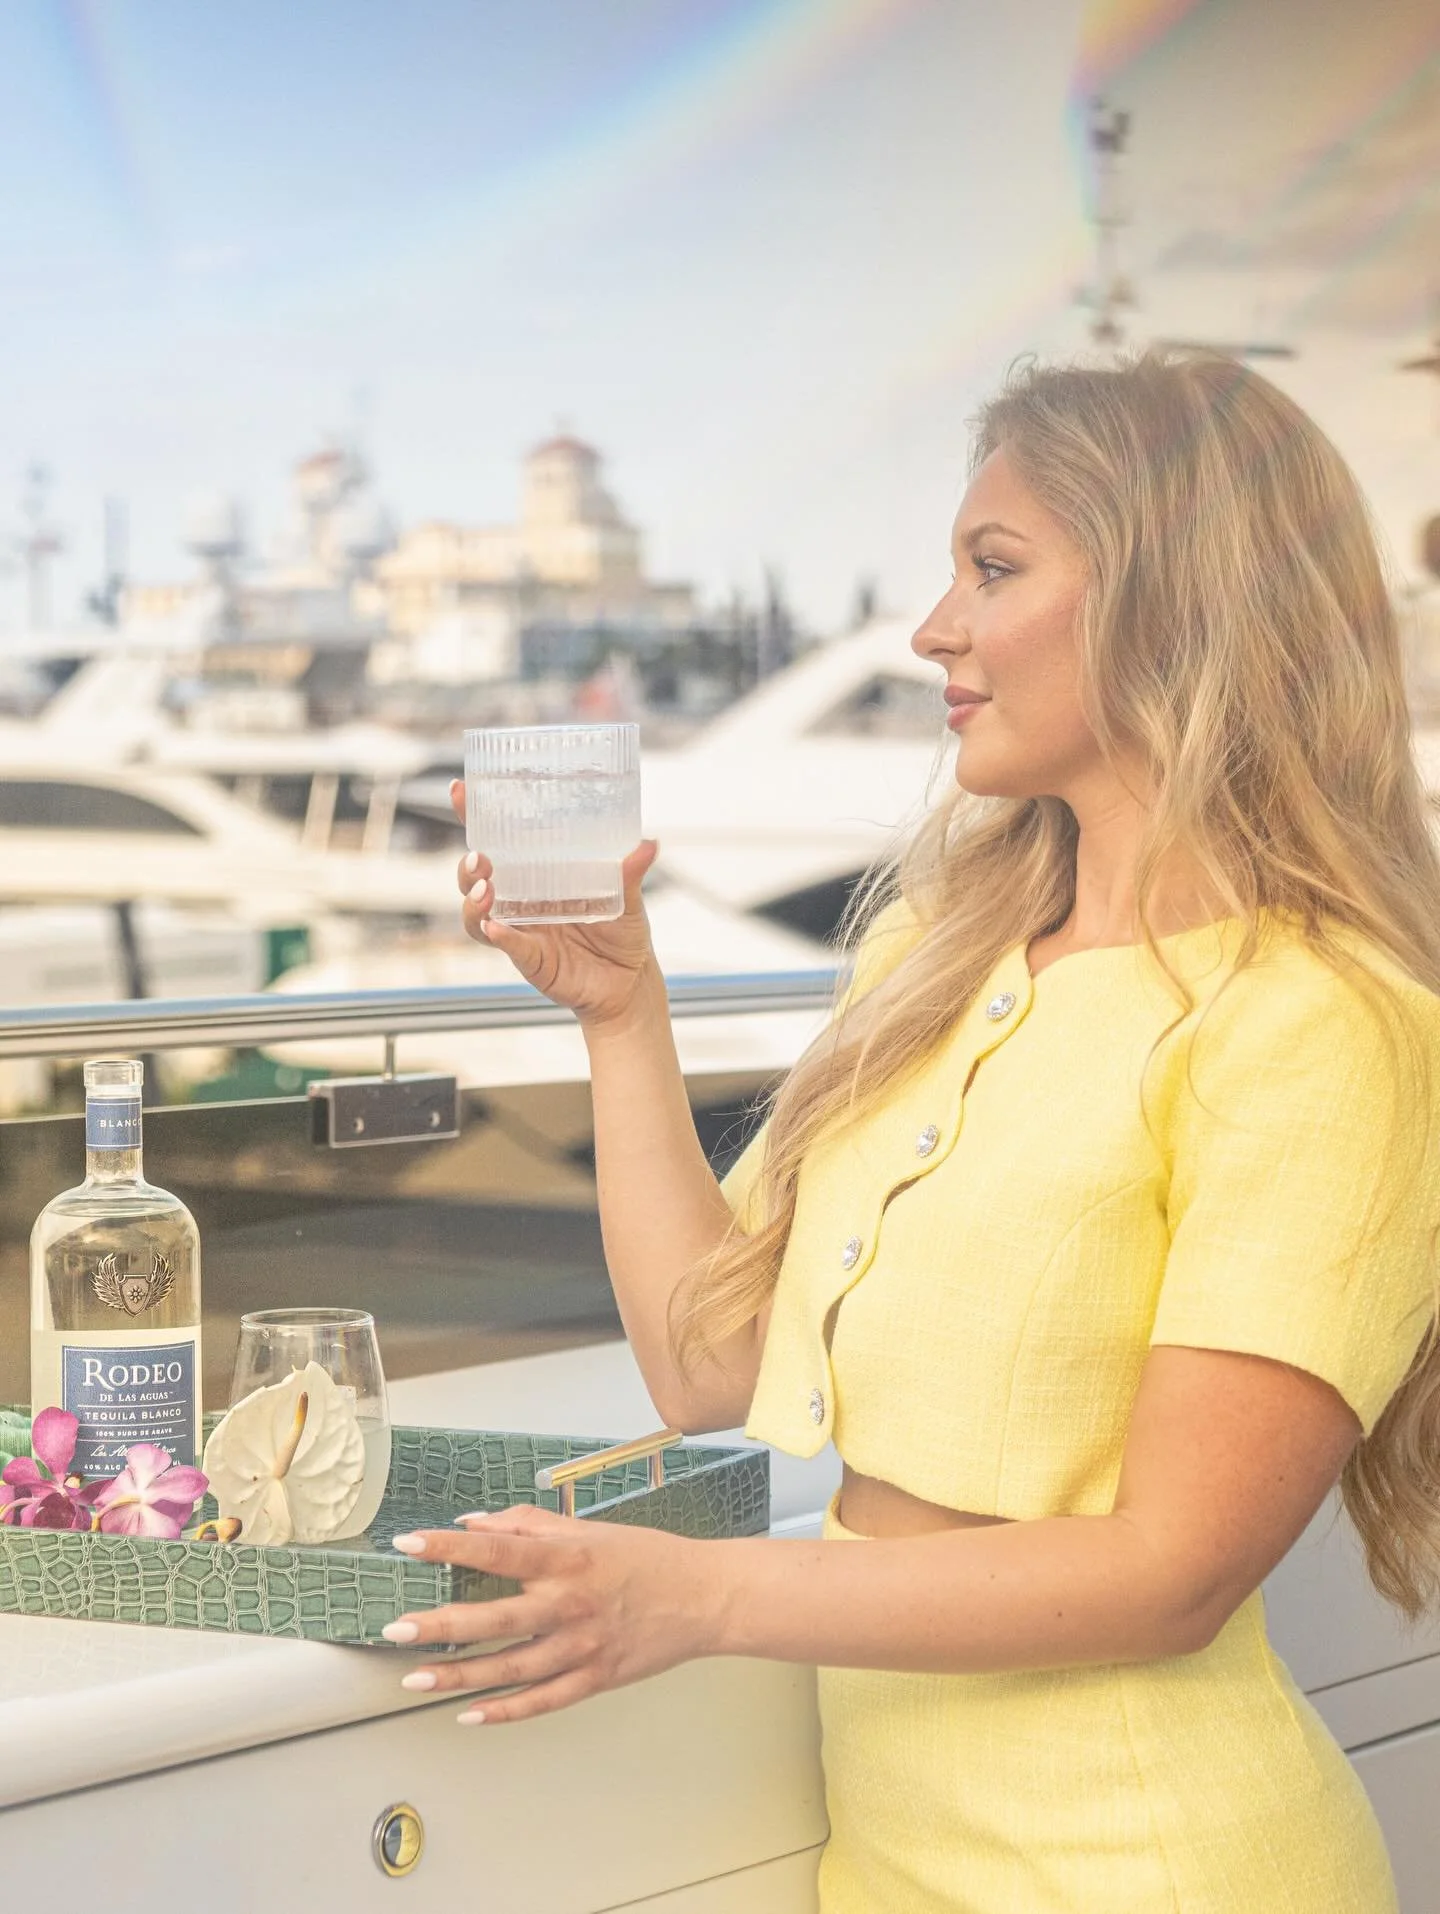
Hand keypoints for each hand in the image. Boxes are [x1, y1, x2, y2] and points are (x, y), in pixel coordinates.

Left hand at [382, 1503, 726, 1724]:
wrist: (704, 1596)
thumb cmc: (646, 1557)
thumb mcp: (589, 1529)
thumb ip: (530, 1526)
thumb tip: (475, 1523)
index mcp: (569, 1558)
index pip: (498, 1550)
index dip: (449, 1546)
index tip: (408, 1544)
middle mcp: (571, 1603)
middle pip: (496, 1618)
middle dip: (442, 1624)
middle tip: (396, 1628)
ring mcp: (583, 1646)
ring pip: (511, 1668)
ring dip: (459, 1675)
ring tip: (415, 1678)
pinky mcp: (595, 1678)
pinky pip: (543, 1701)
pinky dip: (504, 1711)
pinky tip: (468, 1713)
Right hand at [449, 777, 660, 1028]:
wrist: (631, 981)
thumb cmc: (623, 931)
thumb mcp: (630, 897)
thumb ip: (631, 872)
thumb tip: (648, 844)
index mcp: (536, 875)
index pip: (497, 841)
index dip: (473, 817)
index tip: (459, 790)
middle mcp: (520, 900)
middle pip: (474, 878)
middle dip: (467, 866)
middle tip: (480, 858)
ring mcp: (521, 930)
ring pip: (477, 914)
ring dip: (473, 901)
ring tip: (485, 890)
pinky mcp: (530, 959)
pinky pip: (508, 946)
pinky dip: (501, 937)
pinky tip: (496, 928)